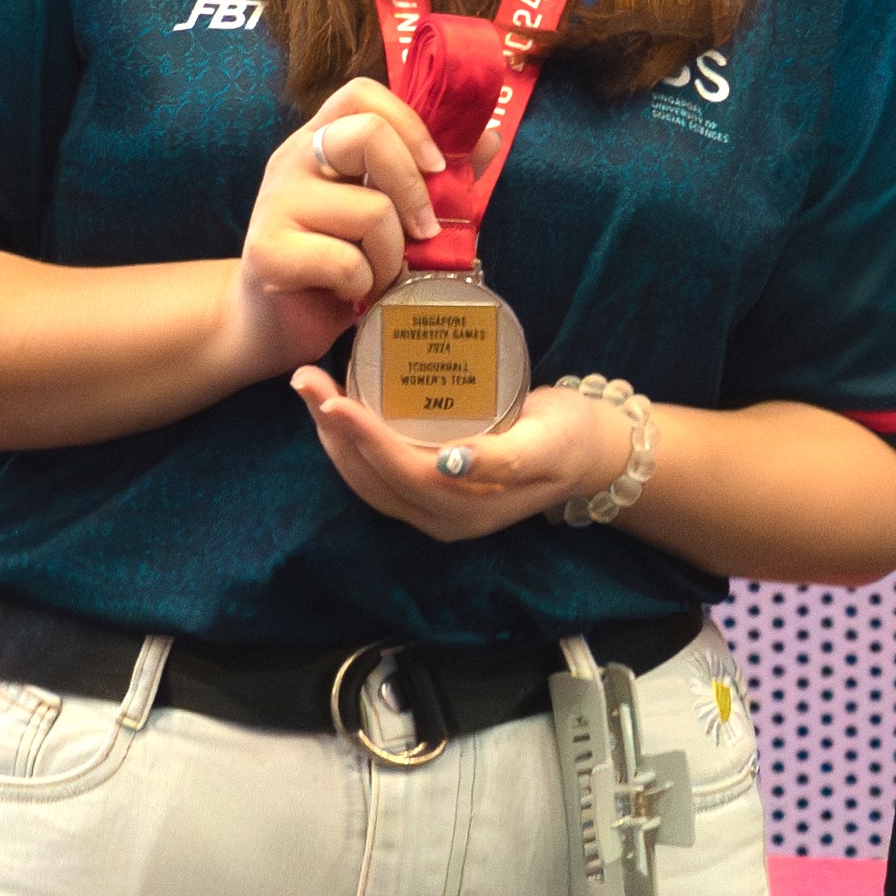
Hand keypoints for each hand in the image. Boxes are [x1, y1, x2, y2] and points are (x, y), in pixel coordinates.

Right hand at [234, 80, 446, 374]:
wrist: (281, 322)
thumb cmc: (343, 262)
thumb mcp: (395, 214)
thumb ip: (437, 177)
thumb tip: (488, 138)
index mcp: (322, 139)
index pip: (362, 94)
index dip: (410, 123)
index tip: (437, 168)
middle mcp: (293, 159)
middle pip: (368, 135)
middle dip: (414, 190)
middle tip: (423, 232)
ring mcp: (275, 201)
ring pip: (371, 211)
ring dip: (392, 256)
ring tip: (378, 275)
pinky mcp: (267, 250)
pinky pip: (347, 262)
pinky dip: (364, 285)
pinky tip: (349, 292)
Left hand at [296, 368, 643, 542]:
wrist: (590, 450)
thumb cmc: (571, 437)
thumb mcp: (548, 442)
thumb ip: (504, 456)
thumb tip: (449, 462)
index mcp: (466, 508)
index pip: (399, 473)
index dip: (363, 439)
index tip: (333, 400)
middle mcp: (440, 516)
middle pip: (369, 477)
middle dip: (332, 431)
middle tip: (305, 380)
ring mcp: (432, 507)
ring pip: (364, 476)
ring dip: (332, 435)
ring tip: (310, 388)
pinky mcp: (428, 488)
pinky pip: (376, 470)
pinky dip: (351, 439)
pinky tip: (339, 406)